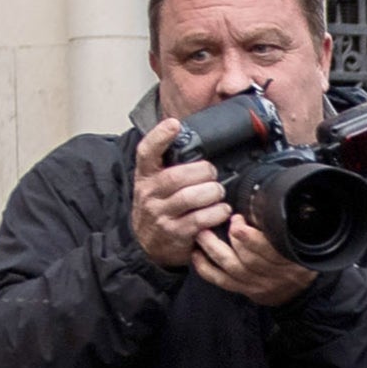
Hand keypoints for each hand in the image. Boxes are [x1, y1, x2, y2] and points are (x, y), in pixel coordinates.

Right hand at [127, 133, 232, 273]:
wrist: (147, 243)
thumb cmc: (158, 206)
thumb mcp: (155, 182)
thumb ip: (169, 163)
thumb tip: (189, 135)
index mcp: (145, 175)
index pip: (146, 152)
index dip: (159, 136)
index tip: (174, 124)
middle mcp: (149, 194)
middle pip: (177, 176)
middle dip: (202, 172)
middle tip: (212, 173)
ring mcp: (160, 215)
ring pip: (189, 197)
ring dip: (211, 192)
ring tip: (218, 192)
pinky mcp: (174, 233)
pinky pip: (199, 220)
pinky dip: (216, 213)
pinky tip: (221, 210)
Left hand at [195, 216, 315, 306]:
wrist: (298, 290)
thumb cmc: (299, 257)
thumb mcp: (302, 239)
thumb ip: (284, 224)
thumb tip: (262, 202)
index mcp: (290, 258)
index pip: (269, 249)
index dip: (249, 235)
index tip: (237, 218)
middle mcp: (274, 274)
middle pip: (248, 258)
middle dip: (229, 238)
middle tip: (214, 219)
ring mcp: (258, 284)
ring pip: (232, 267)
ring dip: (213, 250)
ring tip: (202, 234)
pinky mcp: (244, 290)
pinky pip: (222, 281)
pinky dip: (207, 269)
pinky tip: (197, 255)